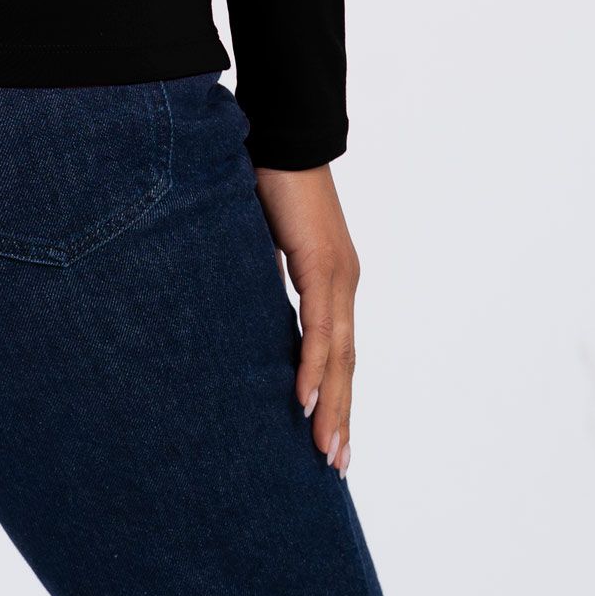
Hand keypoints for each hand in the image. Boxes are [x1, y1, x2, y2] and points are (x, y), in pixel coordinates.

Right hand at [251, 162, 360, 476]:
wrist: (283, 130)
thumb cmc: (270, 177)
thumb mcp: (262, 240)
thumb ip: (266, 276)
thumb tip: (249, 306)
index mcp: (331, 278)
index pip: (337, 349)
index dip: (335, 394)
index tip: (329, 435)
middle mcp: (343, 282)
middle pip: (345, 363)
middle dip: (340, 417)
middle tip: (334, 465)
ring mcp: (337, 275)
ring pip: (339, 354)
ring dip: (333, 406)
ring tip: (325, 450)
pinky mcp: (322, 263)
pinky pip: (319, 327)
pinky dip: (315, 366)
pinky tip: (306, 399)